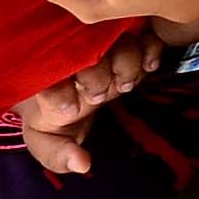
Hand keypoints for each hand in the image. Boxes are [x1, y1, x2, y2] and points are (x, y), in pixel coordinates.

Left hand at [11, 29, 161, 174]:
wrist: (63, 86)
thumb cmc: (53, 116)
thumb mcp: (48, 140)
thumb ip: (58, 155)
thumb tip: (82, 163)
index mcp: (46, 80)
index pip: (48, 80)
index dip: (60, 94)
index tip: (71, 112)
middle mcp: (74, 56)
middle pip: (86, 52)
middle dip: (96, 77)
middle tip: (99, 98)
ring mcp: (102, 45)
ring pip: (116, 40)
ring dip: (125, 62)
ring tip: (125, 85)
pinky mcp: (128, 40)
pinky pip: (144, 35)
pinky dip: (151, 47)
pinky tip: (150, 67)